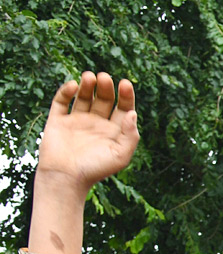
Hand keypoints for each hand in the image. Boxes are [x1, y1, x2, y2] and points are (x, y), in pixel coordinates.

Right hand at [36, 72, 139, 192]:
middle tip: (104, 78)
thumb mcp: (120, 155)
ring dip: (87, 84)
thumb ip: (130, 136)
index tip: (125, 83)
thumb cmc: (96, 169)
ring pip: (84, 96)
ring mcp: (77, 120)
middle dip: (105, 86)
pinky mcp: (58, 120)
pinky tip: (72, 86)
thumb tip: (132, 113)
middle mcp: (97, 123)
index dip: (126, 95)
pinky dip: (66, 91)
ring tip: (90, 76)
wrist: (66, 177)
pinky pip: (61, 101)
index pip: (123, 108)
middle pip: (104, 98)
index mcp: (114, 131)